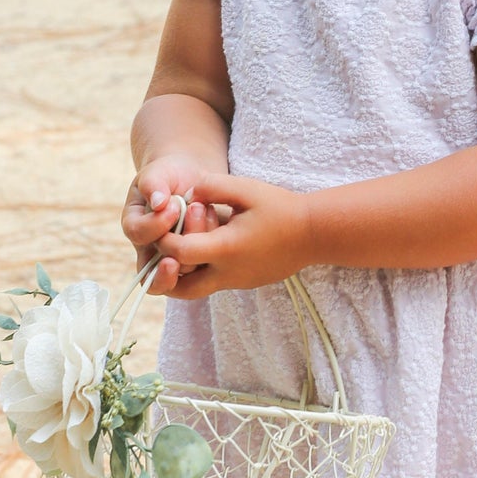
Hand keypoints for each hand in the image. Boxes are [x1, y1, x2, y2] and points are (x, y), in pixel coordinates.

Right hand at [121, 160, 223, 292]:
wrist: (191, 181)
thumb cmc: (169, 176)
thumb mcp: (158, 173)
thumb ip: (153, 184)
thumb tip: (158, 202)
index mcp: (136, 226)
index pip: (137, 234)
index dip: (156, 223)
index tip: (175, 204)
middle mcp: (150, 250)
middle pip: (157, 264)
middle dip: (180, 242)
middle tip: (196, 211)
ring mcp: (173, 259)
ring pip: (184, 270)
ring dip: (199, 242)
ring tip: (207, 210)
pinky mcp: (195, 262)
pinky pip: (203, 270)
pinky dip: (214, 249)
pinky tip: (221, 226)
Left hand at [152, 173, 312, 297]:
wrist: (315, 234)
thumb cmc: (281, 208)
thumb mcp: (246, 189)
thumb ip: (212, 186)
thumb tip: (186, 192)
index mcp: (226, 249)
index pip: (179, 253)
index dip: (164, 239)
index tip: (166, 222)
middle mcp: (228, 273)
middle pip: (180, 289)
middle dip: (163, 273)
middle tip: (161, 250)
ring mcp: (236, 282)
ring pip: (195, 290)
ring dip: (181, 274)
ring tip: (178, 249)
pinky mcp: (245, 283)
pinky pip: (213, 283)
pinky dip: (201, 271)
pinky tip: (206, 247)